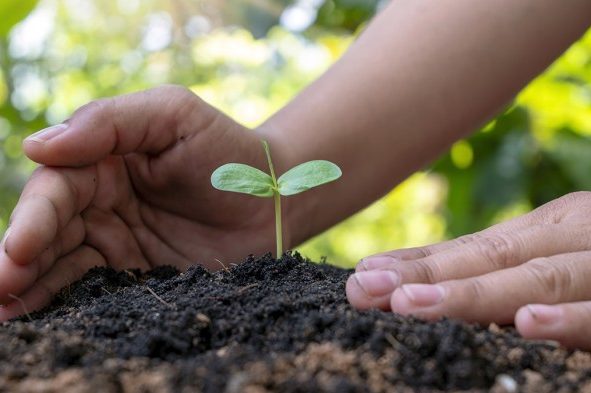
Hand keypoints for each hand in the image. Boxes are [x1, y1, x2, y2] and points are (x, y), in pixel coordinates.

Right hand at [0, 85, 287, 320]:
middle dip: (19, 261)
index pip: (55, 191)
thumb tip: (35, 146)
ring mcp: (119, 245)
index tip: (17, 250)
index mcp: (101, 163)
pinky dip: (69, 305)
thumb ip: (109, 122)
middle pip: (49, 233)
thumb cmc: (226, 148)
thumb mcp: (172, 114)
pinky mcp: (140, 277)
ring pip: (63, 266)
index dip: (33, 220)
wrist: (274, 196)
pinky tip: (45, 322)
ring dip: (31, 289)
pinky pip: (99, 291)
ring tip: (6, 314)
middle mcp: (101, 205)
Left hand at [346, 191, 590, 352]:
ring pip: (543, 281)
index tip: (361, 277)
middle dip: (428, 276)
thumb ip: (498, 269)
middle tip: (367, 290)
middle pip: (494, 259)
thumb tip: (412, 283)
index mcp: (551, 228)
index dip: (416, 262)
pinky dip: (572, 320)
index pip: (471, 247)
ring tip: (414, 306)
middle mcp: (580, 236)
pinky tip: (527, 326)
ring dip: (476, 295)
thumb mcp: (551, 258)